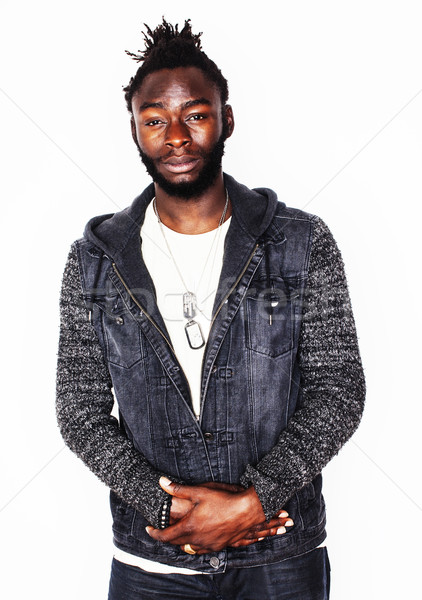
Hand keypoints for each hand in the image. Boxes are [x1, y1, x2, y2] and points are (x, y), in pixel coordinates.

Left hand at [147, 477, 292, 554]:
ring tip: (178, 532)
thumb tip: (162, 482)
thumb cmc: (223, 501)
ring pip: (188, 547)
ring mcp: (208, 545)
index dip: (154, 533)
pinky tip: (197, 537)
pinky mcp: (218, 546)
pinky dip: (195, 544)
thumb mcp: (199, 491)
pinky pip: (201, 549)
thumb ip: (178, 489)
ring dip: (181, 541)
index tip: (148, 529)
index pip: (165, 536)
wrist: (246, 511)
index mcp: (189, 527)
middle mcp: (197, 539)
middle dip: (166, 537)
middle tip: (162, 529)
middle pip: (175, 543)